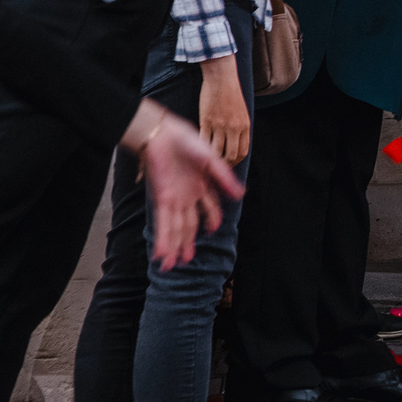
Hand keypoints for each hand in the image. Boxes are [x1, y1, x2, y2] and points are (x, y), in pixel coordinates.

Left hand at [135, 112, 242, 271]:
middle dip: (187, 243)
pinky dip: (163, 240)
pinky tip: (161, 254)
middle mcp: (187, 196)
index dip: (212, 220)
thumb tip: (241, 195)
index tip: (213, 230)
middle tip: (187, 261)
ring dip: (173, 248)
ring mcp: (174, 199)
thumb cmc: (187, 141)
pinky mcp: (162, 199)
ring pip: (175, 229)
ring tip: (170, 267)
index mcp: (201, 185)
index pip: (209, 208)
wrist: (163, 134)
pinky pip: (164, 224)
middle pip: (188, 225)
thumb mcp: (211, 159)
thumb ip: (224, 178)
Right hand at [197, 55, 248, 163]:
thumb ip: (240, 129)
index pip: (242, 152)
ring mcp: (220, 125)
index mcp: (245, 126)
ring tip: (206, 161)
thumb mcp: (242, 113)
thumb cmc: (231, 94)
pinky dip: (201, 148)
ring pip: (216, 151)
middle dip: (223, 164)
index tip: (229, 164)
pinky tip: (197, 150)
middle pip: (230, 155)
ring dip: (211, 158)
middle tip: (216, 166)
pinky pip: (203, 141)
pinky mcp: (206, 121)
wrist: (221, 78)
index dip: (235, 161)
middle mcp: (234, 128)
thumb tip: (234, 145)